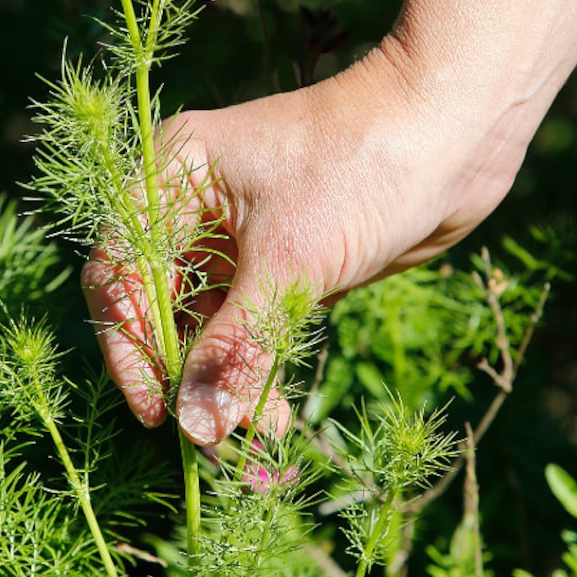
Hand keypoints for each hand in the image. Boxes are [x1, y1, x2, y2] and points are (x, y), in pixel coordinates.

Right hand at [82, 39, 528, 445]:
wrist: (458, 135)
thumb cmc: (363, 166)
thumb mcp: (290, 261)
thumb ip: (235, 347)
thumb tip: (194, 426)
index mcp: (172, 178)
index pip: (118, 274)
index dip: (127, 346)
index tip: (155, 410)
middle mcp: (193, 209)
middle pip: (159, 311)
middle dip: (184, 378)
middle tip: (210, 441)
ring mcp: (236, 240)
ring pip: (207, 331)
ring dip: (225, 387)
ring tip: (257, 441)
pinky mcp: (279, 267)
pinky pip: (249, 333)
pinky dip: (257, 374)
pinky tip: (274, 419)